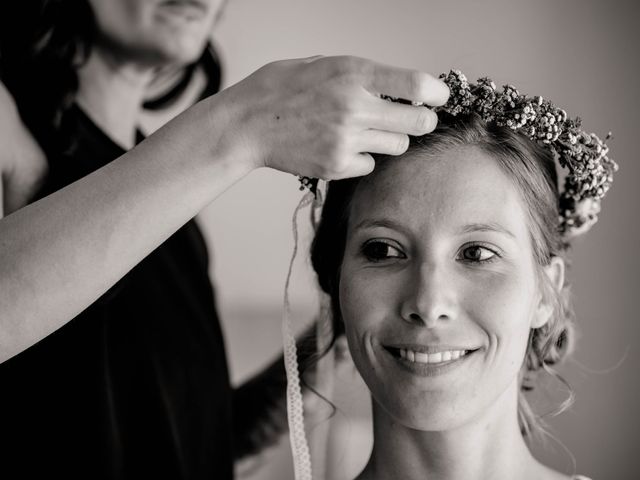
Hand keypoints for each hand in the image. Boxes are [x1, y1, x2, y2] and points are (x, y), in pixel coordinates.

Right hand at [212, 55, 448, 178]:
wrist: (246, 124)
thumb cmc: (280, 88)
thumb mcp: (323, 64)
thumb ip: (362, 75)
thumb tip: (398, 86)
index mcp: (353, 73)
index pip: (416, 84)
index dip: (437, 93)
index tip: (439, 97)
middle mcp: (354, 106)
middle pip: (417, 122)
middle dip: (423, 120)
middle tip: (417, 119)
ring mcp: (345, 139)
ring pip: (397, 146)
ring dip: (391, 139)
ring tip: (367, 131)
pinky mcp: (336, 165)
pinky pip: (369, 165)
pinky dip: (363, 158)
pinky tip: (342, 147)